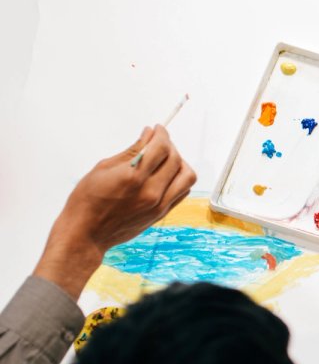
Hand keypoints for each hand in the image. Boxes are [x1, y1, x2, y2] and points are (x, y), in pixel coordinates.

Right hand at [34, 125, 195, 297]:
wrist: (86, 234)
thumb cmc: (87, 201)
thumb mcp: (103, 168)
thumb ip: (131, 152)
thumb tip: (148, 135)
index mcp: (133, 177)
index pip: (160, 148)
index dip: (162, 134)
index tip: (158, 129)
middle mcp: (151, 192)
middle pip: (176, 160)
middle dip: (170, 145)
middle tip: (158, 141)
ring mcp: (159, 205)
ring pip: (186, 176)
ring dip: (180, 162)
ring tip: (165, 159)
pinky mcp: (162, 214)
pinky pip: (182, 191)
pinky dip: (179, 178)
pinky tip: (166, 174)